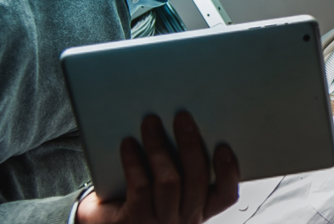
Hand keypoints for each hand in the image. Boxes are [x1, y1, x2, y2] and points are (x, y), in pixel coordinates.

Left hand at [78, 112, 239, 223]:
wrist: (105, 223)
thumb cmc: (136, 200)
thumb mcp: (166, 185)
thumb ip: (179, 164)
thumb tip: (184, 124)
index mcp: (198, 208)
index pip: (226, 195)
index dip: (228, 172)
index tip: (223, 147)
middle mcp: (184, 218)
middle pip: (196, 181)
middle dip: (190, 145)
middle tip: (182, 118)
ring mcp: (161, 221)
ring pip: (169, 182)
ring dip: (160, 148)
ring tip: (150, 123)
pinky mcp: (136, 220)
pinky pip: (140, 187)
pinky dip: (134, 162)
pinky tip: (128, 145)